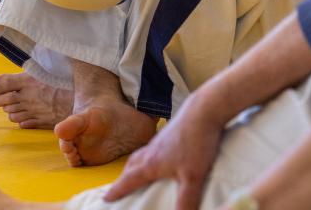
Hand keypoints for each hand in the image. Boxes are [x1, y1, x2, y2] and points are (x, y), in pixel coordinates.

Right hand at [103, 97, 226, 209]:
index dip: (117, 191)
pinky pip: (152, 148)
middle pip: (131, 166)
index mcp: (151, 164)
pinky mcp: (170, 134)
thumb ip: (186, 201)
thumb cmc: (196, 142)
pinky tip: (161, 157)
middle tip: (118, 187)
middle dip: (123, 178)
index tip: (106, 198)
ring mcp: (160, 141)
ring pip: (141, 155)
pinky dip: (149, 156)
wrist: (204, 110)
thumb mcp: (193, 177)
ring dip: (135, 166)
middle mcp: (151, 151)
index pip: (129, 181)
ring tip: (136, 172)